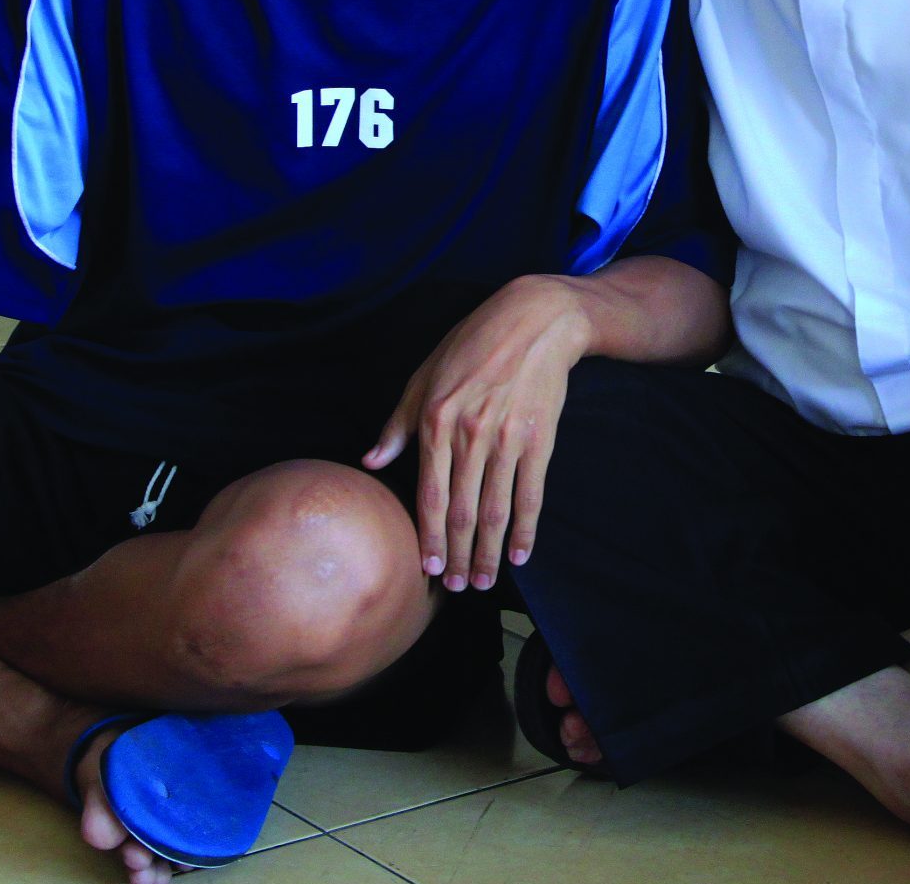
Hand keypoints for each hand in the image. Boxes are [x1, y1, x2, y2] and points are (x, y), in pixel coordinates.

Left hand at [363, 275, 590, 591]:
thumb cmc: (472, 345)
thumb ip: (398, 423)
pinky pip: (531, 494)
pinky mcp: (539, 439)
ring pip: (496, 510)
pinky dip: (527, 528)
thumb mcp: (423, 376)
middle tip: (460, 589)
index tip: (429, 570)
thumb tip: (371, 461)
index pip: (429, 495)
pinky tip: (522, 554)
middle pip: (463, 512)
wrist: (535, 320)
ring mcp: (507, 440)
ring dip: (491, 553)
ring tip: (487, 582)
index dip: (430, 537)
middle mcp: (470, 436)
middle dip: (460, 556)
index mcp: (436, 421)